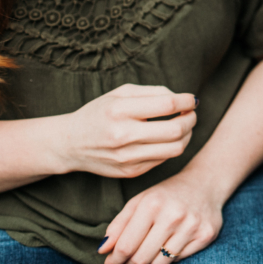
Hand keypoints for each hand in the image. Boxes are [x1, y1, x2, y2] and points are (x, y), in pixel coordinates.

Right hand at [54, 84, 196, 178]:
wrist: (71, 144)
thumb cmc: (100, 113)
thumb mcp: (120, 93)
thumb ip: (152, 92)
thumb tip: (182, 98)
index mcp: (119, 110)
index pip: (166, 105)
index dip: (186, 101)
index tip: (192, 99)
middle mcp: (122, 135)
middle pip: (175, 129)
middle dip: (191, 119)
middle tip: (191, 113)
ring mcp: (127, 157)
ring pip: (175, 148)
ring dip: (187, 135)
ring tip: (185, 125)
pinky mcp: (131, 171)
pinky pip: (164, 159)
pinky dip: (173, 146)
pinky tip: (169, 138)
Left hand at [99, 170, 223, 263]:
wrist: (205, 183)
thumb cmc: (166, 194)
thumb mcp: (140, 201)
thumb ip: (118, 225)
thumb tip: (102, 250)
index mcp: (152, 204)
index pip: (126, 246)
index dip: (114, 260)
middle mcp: (173, 215)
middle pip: (141, 259)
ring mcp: (191, 226)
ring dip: (149, 262)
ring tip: (148, 252)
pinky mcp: (206, 235)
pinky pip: (178, 260)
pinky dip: (169, 257)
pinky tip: (170, 244)